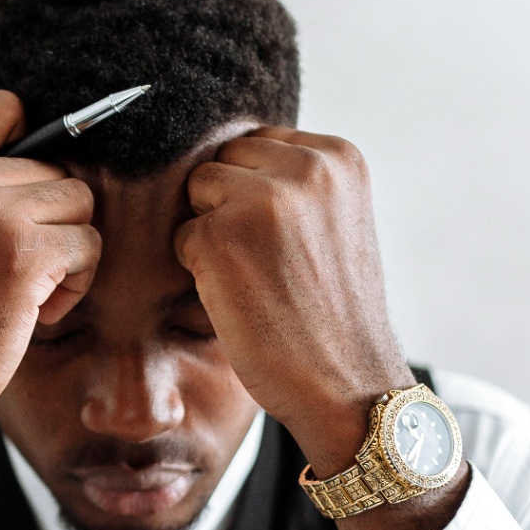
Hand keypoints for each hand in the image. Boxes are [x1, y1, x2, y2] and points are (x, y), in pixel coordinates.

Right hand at [0, 92, 99, 529]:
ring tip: (29, 297)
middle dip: (54, 224)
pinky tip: (36, 316)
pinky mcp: (26, 252)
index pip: (2, 107)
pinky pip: (89, 247)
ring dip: (70, 255)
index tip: (42, 179)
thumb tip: (29, 172)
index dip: (37, 137)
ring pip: (81, 205)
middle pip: (57, 170)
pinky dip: (75, 287)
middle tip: (22, 278)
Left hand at [173, 127, 411, 474]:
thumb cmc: (335, 313)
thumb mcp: (337, 221)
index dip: (254, 192)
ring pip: (197, 191)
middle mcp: (305, 167)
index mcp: (339, 157)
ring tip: (254, 277)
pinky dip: (197, 269)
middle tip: (264, 262)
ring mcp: (261, 198)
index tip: (280, 239)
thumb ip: (297, 183)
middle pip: (223, 159)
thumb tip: (230, 157)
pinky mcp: (218, 235)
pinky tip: (240, 298)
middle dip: (228, 205)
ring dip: (210, 232)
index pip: (259, 143)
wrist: (349, 385)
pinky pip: (181, 236)